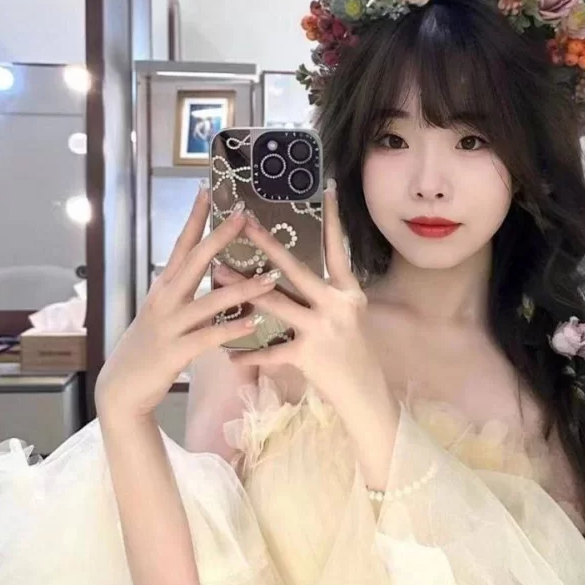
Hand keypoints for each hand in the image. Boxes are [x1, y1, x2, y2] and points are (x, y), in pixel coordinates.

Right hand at [94, 194, 278, 422]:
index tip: (206, 190)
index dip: (193, 218)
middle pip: (195, 262)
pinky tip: (254, 324)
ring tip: (270, 277)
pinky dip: (232, 329)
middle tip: (244, 216)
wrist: (122, 387)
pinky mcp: (175, 351)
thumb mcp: (163, 313)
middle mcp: (164, 300)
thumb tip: (208, 273)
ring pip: (210, 301)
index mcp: (163, 287)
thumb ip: (183, 293)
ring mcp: (169, 325)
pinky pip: (209, 337)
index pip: (180, 245)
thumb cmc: (148, 348)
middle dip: (220, 237)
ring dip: (243, 289)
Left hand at [216, 182, 399, 486]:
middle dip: (267, 247)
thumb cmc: (353, 354)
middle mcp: (337, 305)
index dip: (332, 219)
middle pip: (296, 270)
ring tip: (217, 277)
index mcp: (349, 292)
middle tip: (243, 225)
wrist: (366, 395)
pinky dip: (250, 357)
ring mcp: (323, 329)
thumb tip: (288, 275)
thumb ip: (323, 296)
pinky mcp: (309, 356)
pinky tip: (230, 358)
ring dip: (243, 291)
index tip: (323, 188)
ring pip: (276, 304)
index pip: (337, 249)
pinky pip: (271, 353)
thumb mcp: (347, 317)